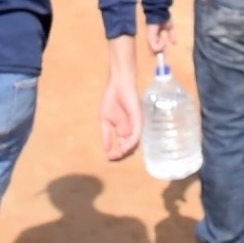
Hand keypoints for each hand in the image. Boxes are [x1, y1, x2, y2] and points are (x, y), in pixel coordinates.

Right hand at [100, 35, 141, 160]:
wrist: (117, 84)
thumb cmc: (111, 98)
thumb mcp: (105, 120)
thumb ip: (105, 134)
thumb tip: (106, 149)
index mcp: (123, 129)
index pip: (122, 146)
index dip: (116, 153)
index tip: (107, 157)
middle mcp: (131, 129)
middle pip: (129, 148)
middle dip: (120, 155)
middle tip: (111, 157)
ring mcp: (135, 125)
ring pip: (133, 144)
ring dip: (125, 151)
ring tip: (117, 154)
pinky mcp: (138, 119)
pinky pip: (136, 135)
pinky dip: (130, 143)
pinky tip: (123, 147)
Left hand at [146, 19, 174, 54]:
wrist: (159, 13)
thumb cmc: (164, 18)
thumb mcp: (170, 27)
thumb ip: (172, 35)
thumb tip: (175, 43)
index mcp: (156, 36)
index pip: (158, 46)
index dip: (163, 50)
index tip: (166, 51)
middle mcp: (152, 38)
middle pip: (155, 51)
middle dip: (162, 52)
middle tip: (165, 49)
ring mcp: (150, 38)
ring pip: (155, 51)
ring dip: (161, 48)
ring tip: (164, 42)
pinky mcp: (150, 38)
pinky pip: (155, 48)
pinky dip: (160, 46)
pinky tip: (163, 41)